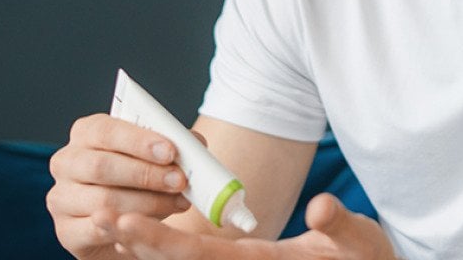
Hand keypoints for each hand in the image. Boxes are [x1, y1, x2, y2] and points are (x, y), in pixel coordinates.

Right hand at [47, 113, 192, 258]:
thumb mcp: (157, 155)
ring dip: (147, 203)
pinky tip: (151, 225)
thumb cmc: (141, 179)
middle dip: (146, 174)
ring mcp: (62, 197)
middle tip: (180, 181)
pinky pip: (97, 230)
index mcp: (87, 133)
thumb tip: (193, 144)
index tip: (170, 151)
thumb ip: (174, 144)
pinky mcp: (66, 231)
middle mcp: (67, 162)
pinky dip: (128, 227)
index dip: (139, 141)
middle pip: (102, 166)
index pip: (106, 130)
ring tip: (178, 203)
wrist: (127, 221)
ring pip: (103, 201)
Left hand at [93, 193, 396, 259]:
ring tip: (107, 221)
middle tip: (100, 216)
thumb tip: (322, 207)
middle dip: (137, 243)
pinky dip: (167, 252)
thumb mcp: (362, 242)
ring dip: (144, 247)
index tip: (124, 225)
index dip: (160, 243)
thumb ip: (342, 225)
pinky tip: (140, 239)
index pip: (201, 258)